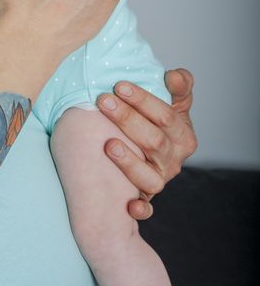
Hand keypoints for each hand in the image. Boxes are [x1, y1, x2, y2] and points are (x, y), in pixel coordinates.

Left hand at [97, 69, 196, 218]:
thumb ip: (179, 85)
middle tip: (103, 101)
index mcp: (183, 135)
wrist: (151, 149)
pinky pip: (146, 208)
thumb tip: (173, 76)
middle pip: (153, 141)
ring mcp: (160, 179)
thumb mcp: (174, 102)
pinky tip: (129, 206)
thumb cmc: (159, 121)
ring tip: (108, 144)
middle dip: (127, 119)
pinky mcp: (146, 197)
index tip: (119, 85)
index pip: (166, 116)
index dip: (143, 100)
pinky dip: (140, 209)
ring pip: (149, 175)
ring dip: (129, 161)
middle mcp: (174, 159)